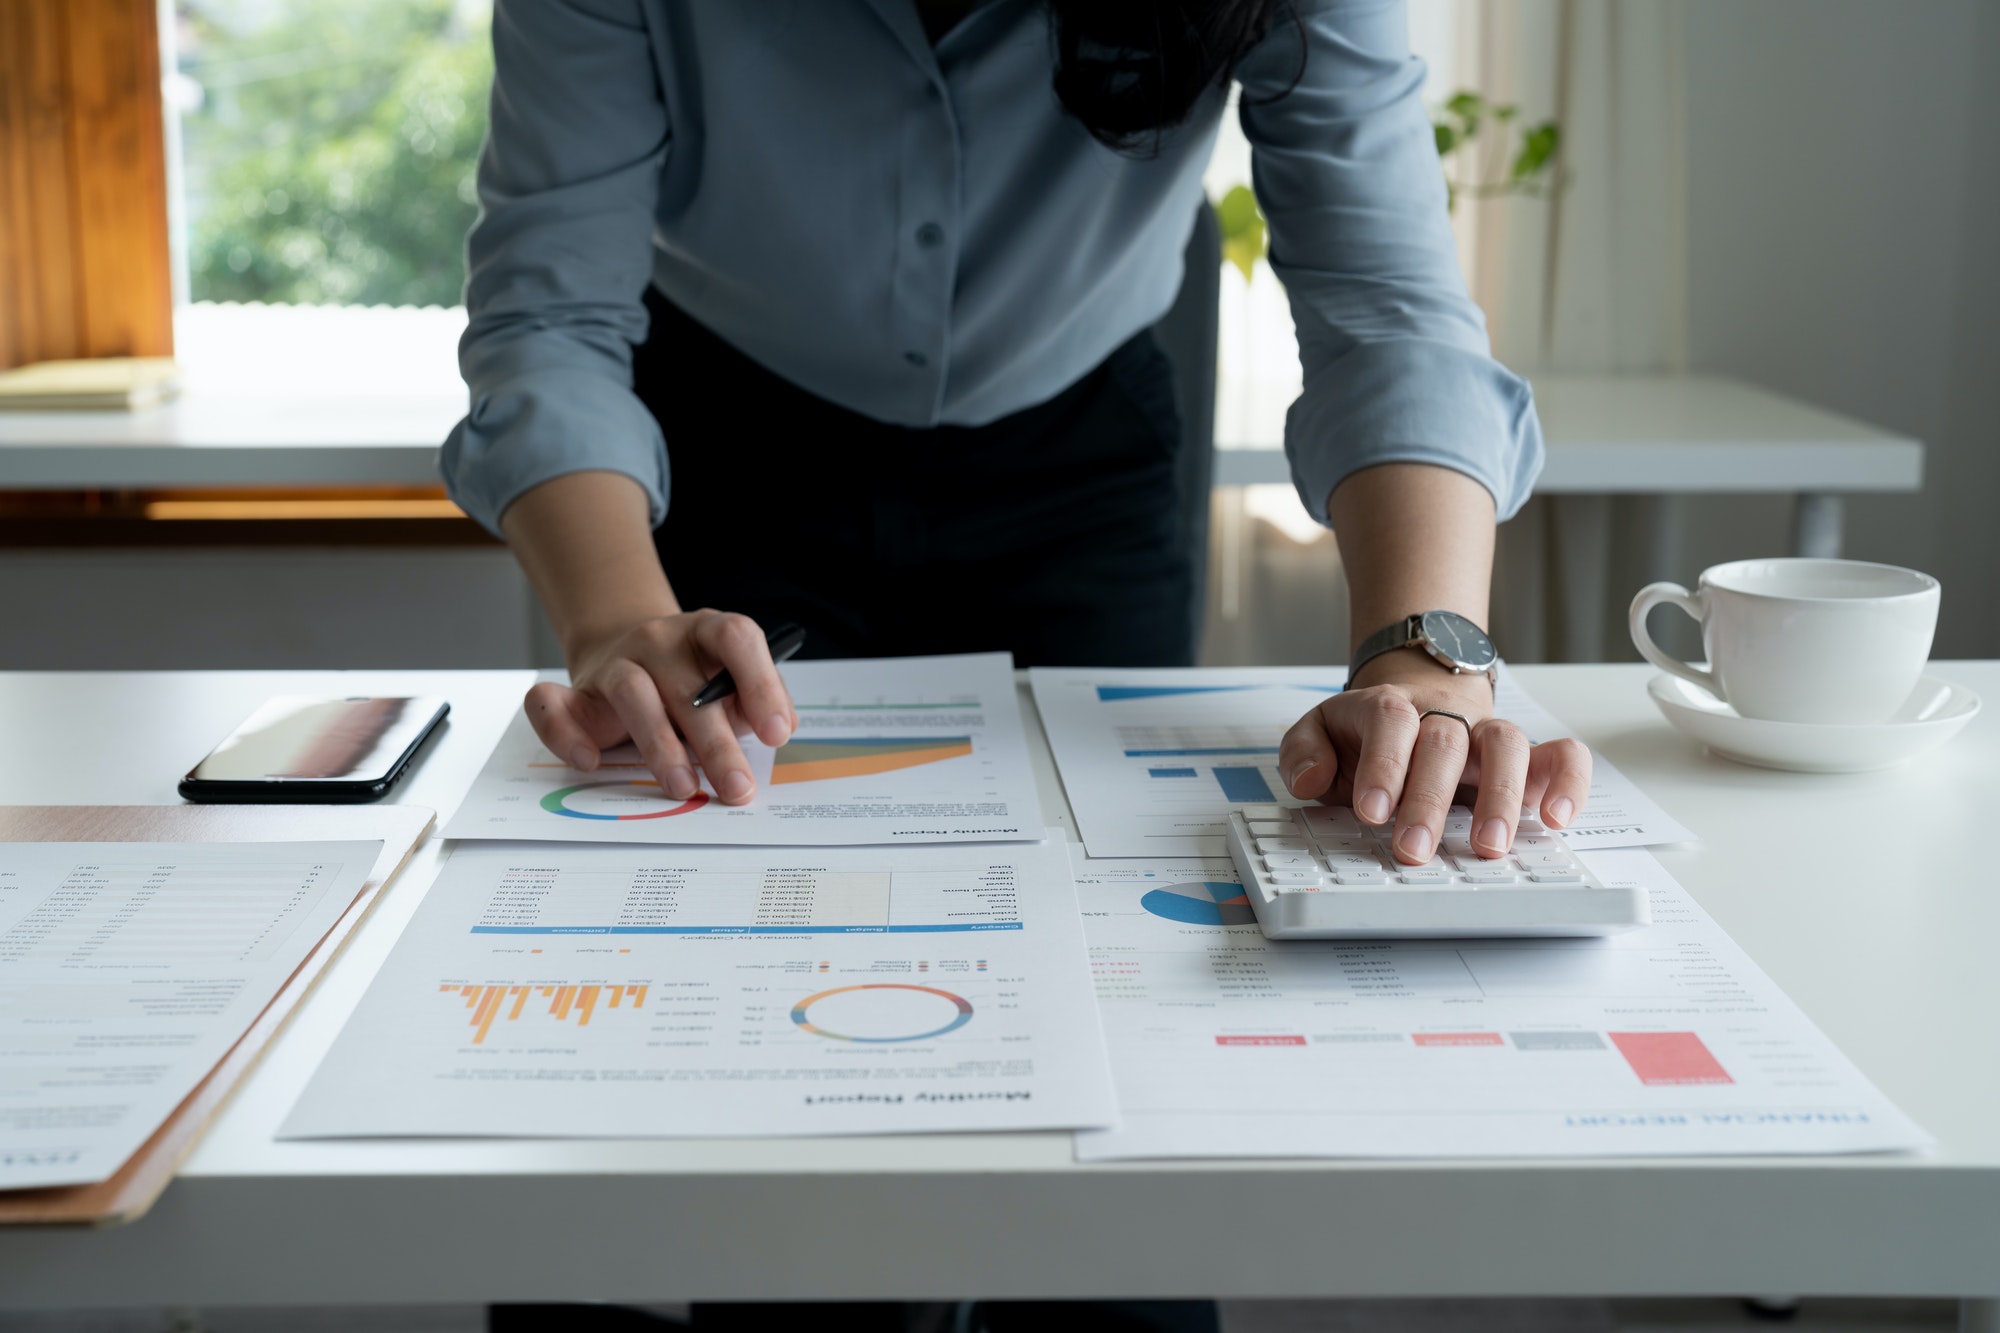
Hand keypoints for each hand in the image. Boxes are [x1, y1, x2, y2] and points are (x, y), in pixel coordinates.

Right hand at [522, 609, 797, 805]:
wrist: (629, 655)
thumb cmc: (691, 680)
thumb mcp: (731, 683)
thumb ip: (756, 701)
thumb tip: (779, 727)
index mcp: (705, 631)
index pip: (736, 638)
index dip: (760, 683)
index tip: (776, 733)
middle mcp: (659, 640)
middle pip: (688, 686)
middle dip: (716, 744)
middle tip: (735, 787)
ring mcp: (614, 662)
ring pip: (631, 693)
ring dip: (659, 745)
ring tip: (683, 787)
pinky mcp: (574, 691)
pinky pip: (552, 703)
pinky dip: (564, 732)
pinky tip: (589, 762)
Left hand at [1278, 650, 1591, 863]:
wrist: (1416, 700)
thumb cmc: (1367, 732)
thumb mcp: (1320, 731)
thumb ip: (1304, 751)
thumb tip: (1309, 780)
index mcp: (1389, 707)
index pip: (1390, 722)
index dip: (1384, 765)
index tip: (1372, 811)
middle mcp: (1444, 717)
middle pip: (1445, 741)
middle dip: (1429, 798)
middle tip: (1414, 849)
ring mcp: (1487, 735)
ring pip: (1506, 745)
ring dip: (1500, 796)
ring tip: (1487, 846)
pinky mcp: (1527, 758)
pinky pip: (1562, 755)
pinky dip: (1568, 783)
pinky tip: (1555, 819)